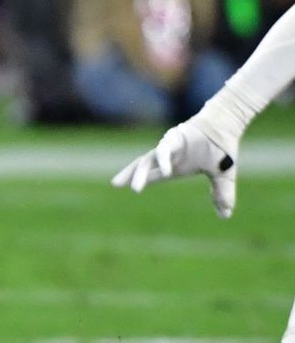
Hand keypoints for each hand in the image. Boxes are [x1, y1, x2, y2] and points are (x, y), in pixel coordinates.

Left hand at [110, 116, 239, 218]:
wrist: (227, 126)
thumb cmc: (221, 148)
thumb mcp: (222, 176)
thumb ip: (222, 194)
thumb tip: (226, 216)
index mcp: (176, 165)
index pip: (154, 174)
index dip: (143, 179)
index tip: (128, 186)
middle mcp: (169, 156)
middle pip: (144, 166)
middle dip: (129, 175)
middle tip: (115, 184)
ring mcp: (170, 147)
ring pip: (150, 159)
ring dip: (141, 173)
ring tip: (134, 188)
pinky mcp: (176, 138)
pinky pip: (166, 150)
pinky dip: (164, 160)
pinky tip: (164, 171)